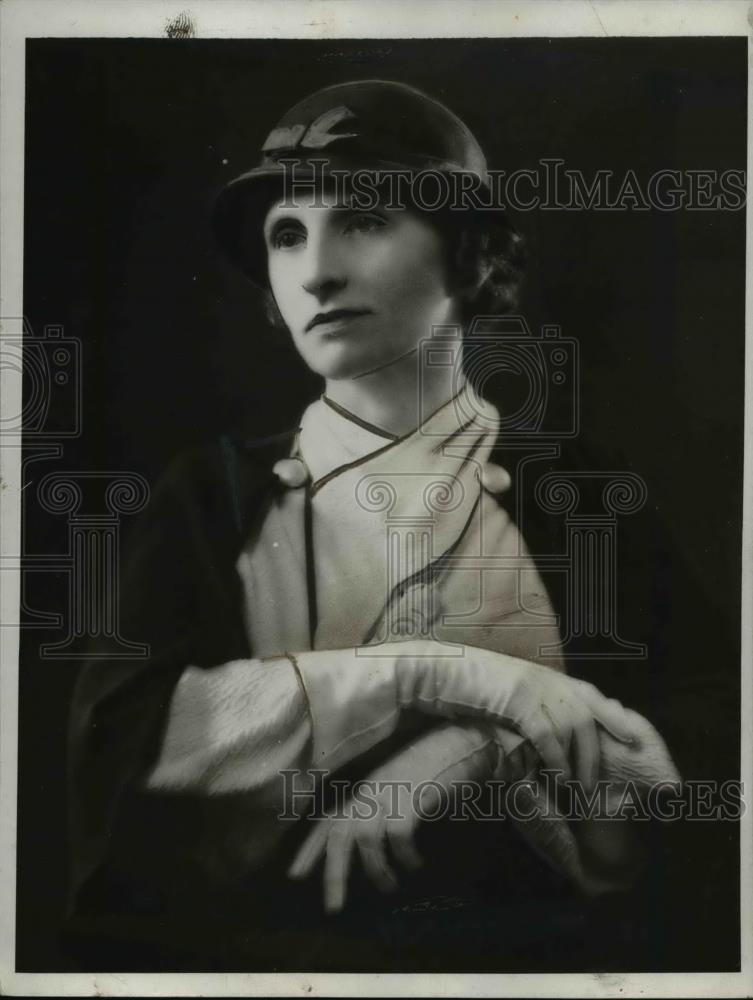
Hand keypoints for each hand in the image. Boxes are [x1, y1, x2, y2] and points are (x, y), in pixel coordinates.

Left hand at [288, 721, 530, 912]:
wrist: (452, 745)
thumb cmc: (423, 773)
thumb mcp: (391, 794)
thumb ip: (375, 815)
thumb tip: (360, 851)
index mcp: (361, 793)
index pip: (327, 822)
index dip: (310, 849)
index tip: (295, 876)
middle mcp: (368, 793)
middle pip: (339, 833)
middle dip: (334, 873)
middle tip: (333, 908)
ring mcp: (388, 793)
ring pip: (367, 838)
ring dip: (377, 870)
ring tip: (390, 887)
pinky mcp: (410, 797)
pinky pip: (399, 834)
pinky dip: (405, 855)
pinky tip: (415, 864)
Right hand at [398, 647, 636, 790]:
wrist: (437, 671)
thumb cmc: (466, 688)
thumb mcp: (506, 694)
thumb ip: (529, 708)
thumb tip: (545, 737)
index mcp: (545, 676)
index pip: (591, 694)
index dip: (615, 716)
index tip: (634, 737)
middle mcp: (546, 678)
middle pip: (588, 718)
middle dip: (595, 756)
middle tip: (593, 788)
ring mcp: (533, 686)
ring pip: (573, 728)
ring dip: (577, 765)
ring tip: (575, 791)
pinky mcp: (518, 698)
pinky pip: (548, 734)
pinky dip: (556, 760)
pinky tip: (555, 779)